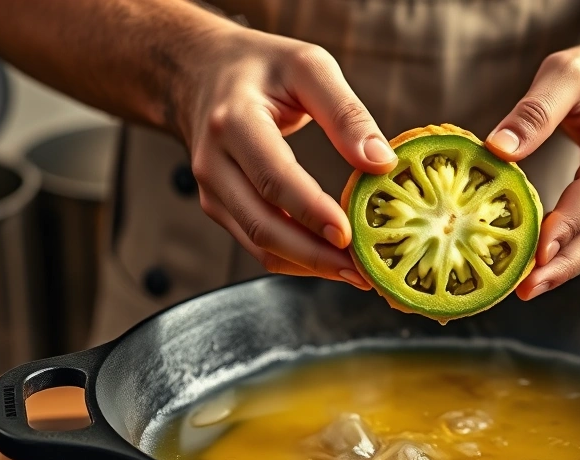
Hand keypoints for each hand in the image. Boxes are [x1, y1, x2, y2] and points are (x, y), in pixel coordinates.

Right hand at [175, 29, 398, 289]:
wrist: (197, 72)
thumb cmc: (262, 67)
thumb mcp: (308, 66)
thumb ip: (346, 113)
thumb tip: (382, 162)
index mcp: (234, 122)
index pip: (273, 178)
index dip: (311, 210)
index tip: (349, 233)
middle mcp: (214, 163)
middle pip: (264, 224)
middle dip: (316, 254)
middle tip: (365, 270)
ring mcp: (212, 191)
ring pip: (260, 245)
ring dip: (310, 265)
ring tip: (359, 273)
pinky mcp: (221, 208)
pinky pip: (259, 245)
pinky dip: (298, 259)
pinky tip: (334, 261)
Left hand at [485, 34, 579, 299]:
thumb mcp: (566, 73)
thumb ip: (535, 109)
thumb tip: (498, 148)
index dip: (568, 224)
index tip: (539, 251)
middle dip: (566, 266)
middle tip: (527, 289)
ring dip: (562, 269)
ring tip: (523, 289)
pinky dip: (559, 256)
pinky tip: (527, 268)